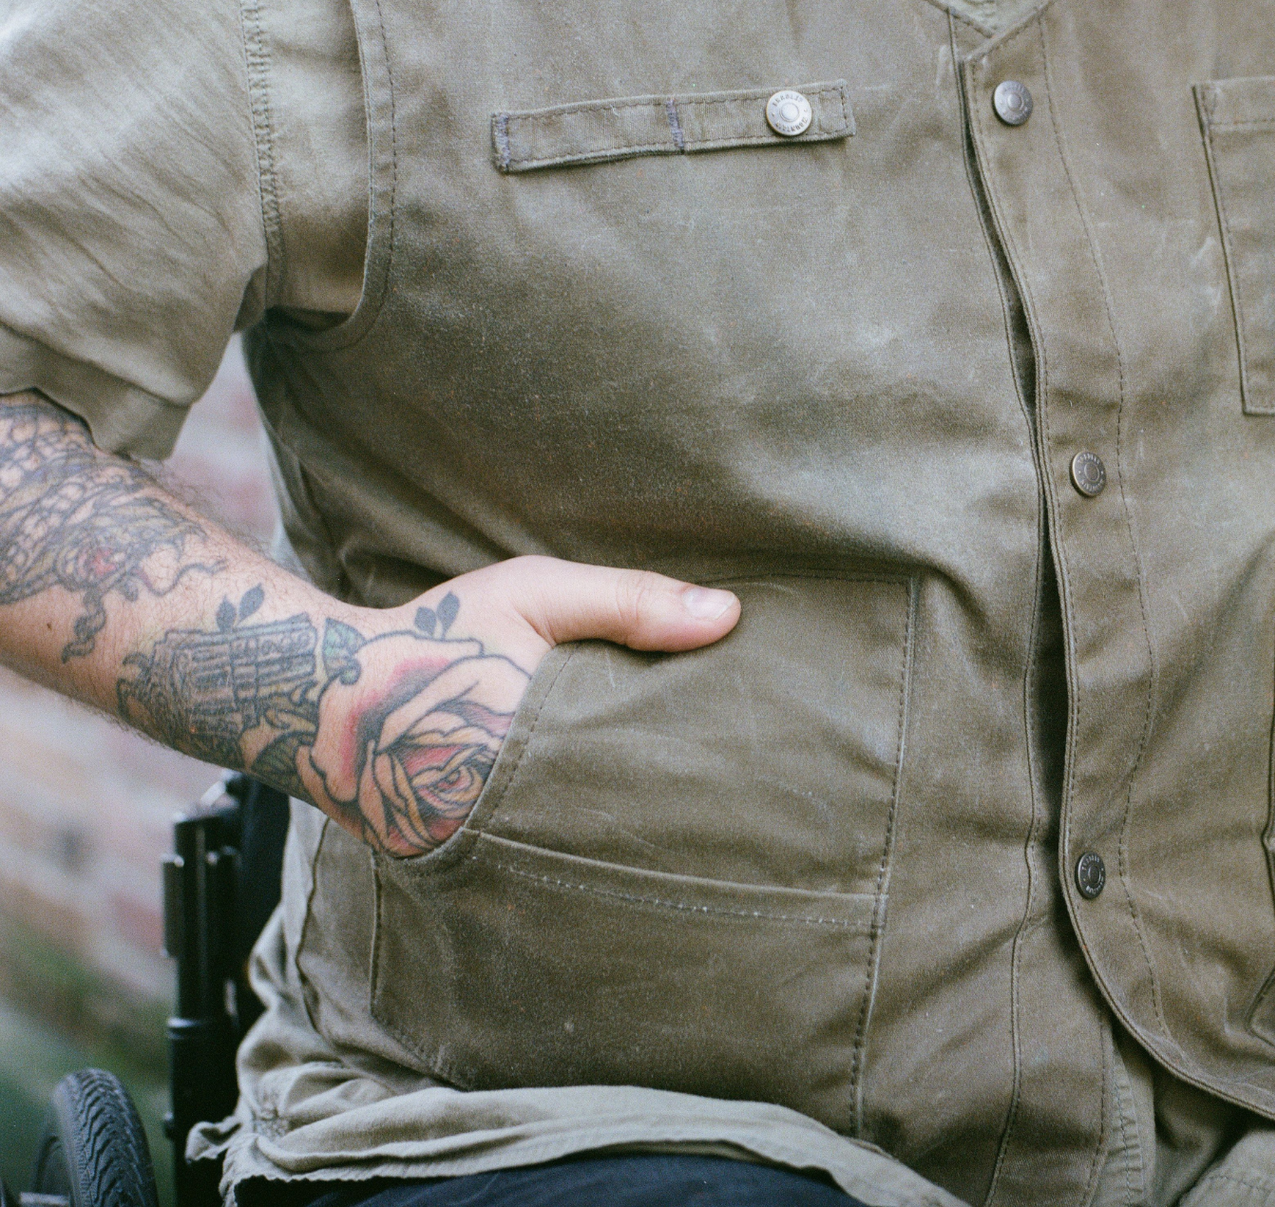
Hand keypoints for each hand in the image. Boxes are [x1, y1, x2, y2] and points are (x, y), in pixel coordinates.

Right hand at [116, 556, 741, 861]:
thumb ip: (631, 603)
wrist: (318, 695)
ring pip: (585, 867)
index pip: (650, 782)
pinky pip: (533, 877)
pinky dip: (570, 871)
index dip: (704, 788)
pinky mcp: (459, 870)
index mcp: (547, 751)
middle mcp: (517, 816)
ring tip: (698, 863)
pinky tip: (613, 872)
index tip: (758, 784)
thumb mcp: (534, 596)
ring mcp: (485, 853)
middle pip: (627, 839)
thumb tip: (731, 616)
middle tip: (748, 839)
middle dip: (678, 837)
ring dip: (629, 857)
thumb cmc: (435, 633)